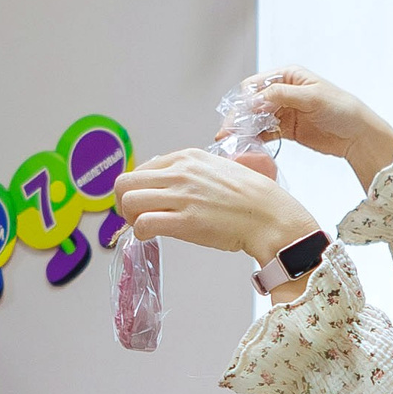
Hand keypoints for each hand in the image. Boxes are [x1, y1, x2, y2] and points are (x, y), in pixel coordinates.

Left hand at [113, 148, 323, 265]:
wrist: (268, 215)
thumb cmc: (249, 196)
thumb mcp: (216, 169)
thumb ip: (190, 172)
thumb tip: (169, 181)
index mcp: (187, 157)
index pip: (141, 169)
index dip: (138, 189)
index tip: (145, 203)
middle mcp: (180, 172)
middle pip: (125, 183)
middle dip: (124, 202)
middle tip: (136, 217)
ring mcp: (181, 195)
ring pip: (128, 201)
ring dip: (130, 218)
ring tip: (144, 227)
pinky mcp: (184, 221)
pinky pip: (143, 224)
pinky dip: (140, 233)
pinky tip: (151, 236)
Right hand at [245, 66, 392, 183]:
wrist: (357, 135)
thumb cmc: (341, 109)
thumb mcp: (312, 97)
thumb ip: (282, 95)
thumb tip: (254, 99)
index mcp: (288, 76)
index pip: (256, 85)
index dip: (244, 100)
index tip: (239, 117)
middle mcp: (283, 91)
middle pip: (251, 103)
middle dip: (238, 117)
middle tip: (226, 133)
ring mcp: (283, 111)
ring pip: (255, 119)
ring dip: (244, 130)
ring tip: (232, 143)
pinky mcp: (285, 129)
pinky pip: (264, 133)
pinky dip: (255, 139)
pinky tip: (247, 147)